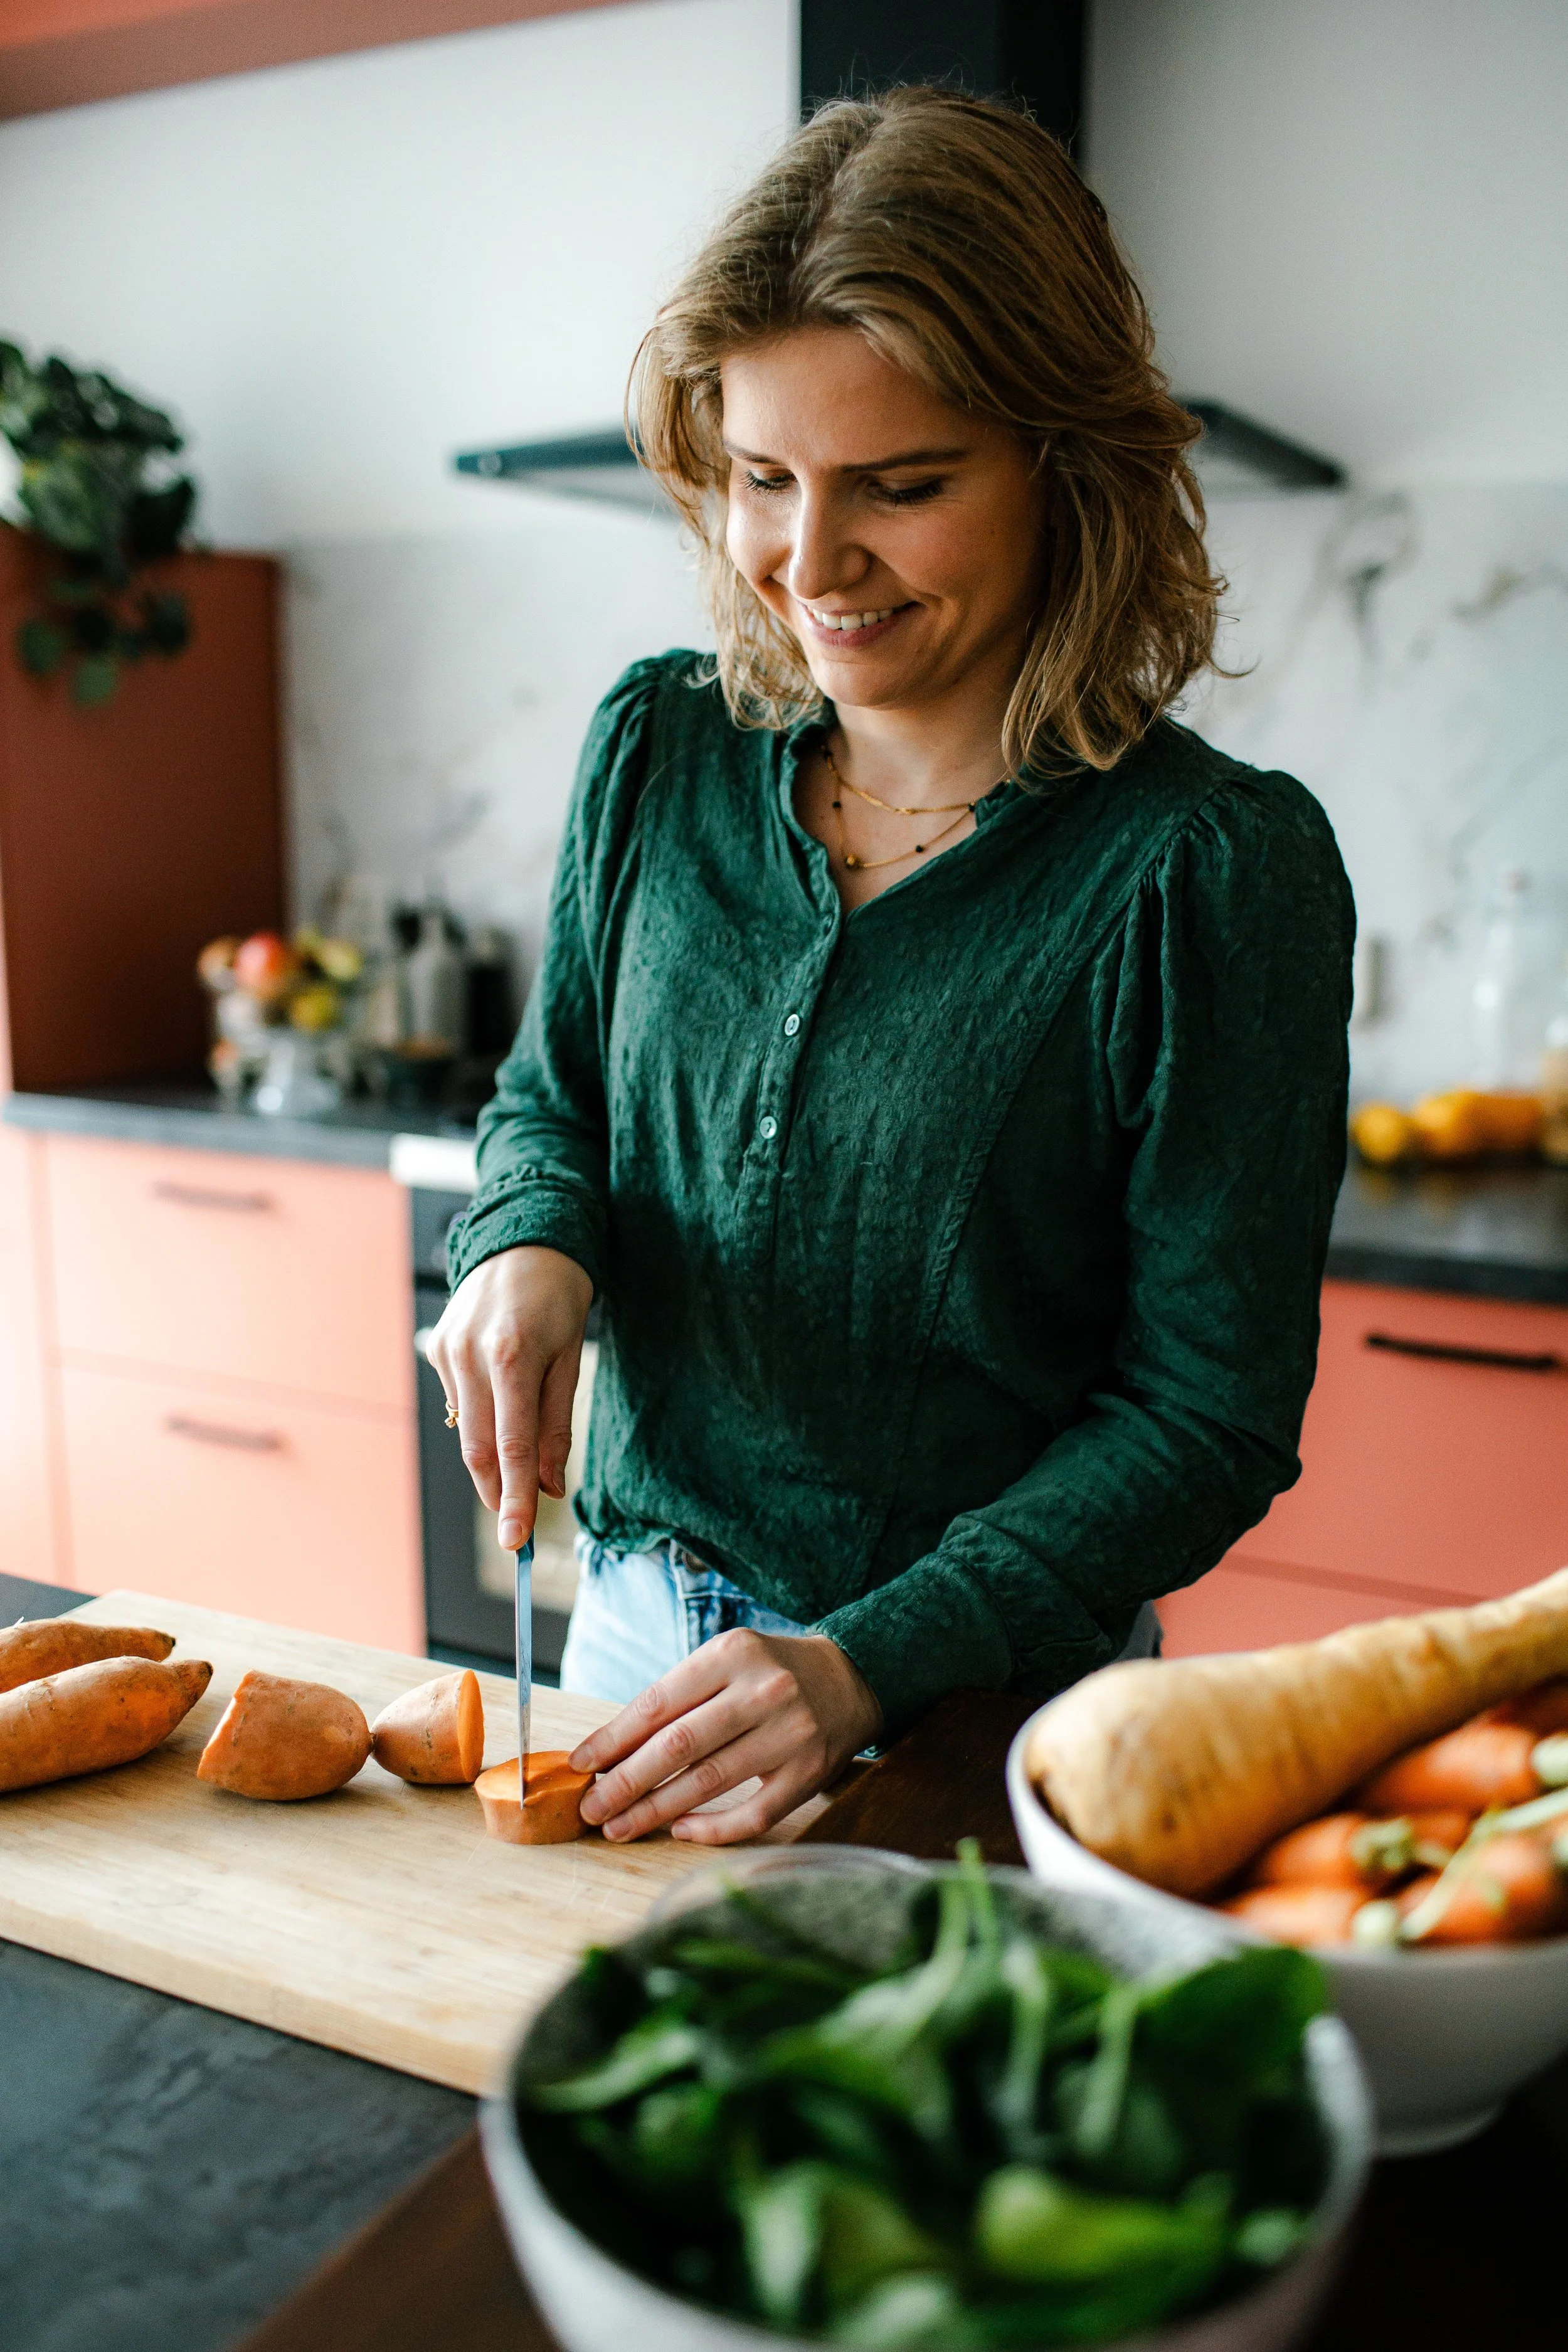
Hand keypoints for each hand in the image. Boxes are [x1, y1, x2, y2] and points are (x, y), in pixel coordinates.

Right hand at [425, 1245, 592, 1550]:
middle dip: (498, 1493)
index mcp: (512, 1357)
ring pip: (466, 1431)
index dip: (514, 1499)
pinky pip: (459, 1403)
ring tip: (516, 1471)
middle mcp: (470, 1355)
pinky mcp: (436, 1348)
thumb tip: (548, 1487)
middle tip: (517, 1529)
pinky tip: (500, 1404)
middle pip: (479, 1449)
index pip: (512, 1447)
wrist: (525, 1239)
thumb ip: (555, 1425)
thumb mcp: (570, 1359)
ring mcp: (446, 1351)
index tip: (517, 1542)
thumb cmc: (559, 1298)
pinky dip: (481, 1421)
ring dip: (490, 1462)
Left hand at [569, 1628, 882, 1844]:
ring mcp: (790, 1734)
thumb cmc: (769, 1672)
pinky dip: (713, 1828)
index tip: (581, 1765)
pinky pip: (753, 1814)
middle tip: (592, 1808)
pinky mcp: (809, 1773)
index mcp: (732, 1654)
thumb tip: (612, 1750)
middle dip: (626, 1782)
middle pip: (679, 1745)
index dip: (613, 1738)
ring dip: (656, 1809)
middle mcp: (763, 1690)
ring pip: (710, 1782)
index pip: (658, 1703)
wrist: (851, 1678)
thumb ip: (678, 1698)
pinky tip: (680, 1831)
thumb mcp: (725, 1662)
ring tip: (619, 1827)